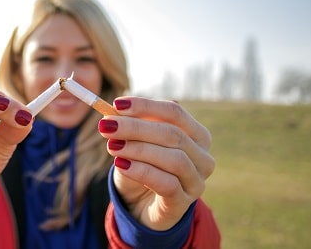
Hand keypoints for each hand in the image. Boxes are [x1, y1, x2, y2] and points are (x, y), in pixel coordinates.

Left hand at [101, 97, 214, 230]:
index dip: (145, 106)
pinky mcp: (183, 204)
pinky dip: (141, 171)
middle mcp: (203, 157)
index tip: (116, 104)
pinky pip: (166, 184)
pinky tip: (121, 164)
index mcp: (196, 135)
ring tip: (111, 146)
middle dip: (136, 127)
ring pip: (174, 159)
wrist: (139, 206)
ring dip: (138, 149)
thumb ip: (129, 126)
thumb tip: (114, 110)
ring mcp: (196, 182)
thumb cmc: (141, 168)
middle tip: (106, 126)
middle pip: (172, 134)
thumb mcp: (134, 143)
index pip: (174, 112)